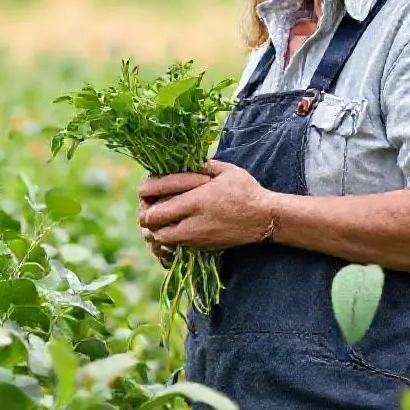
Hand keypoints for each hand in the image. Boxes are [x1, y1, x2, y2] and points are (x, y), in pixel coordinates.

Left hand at [138, 161, 275, 250]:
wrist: (264, 219)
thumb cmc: (245, 190)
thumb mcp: (224, 170)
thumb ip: (200, 165)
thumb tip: (179, 162)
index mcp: (196, 201)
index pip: (155, 208)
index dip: (144, 198)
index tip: (145, 188)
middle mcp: (192, 223)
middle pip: (152, 226)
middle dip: (146, 213)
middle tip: (149, 201)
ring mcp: (196, 238)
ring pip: (160, 239)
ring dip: (156, 226)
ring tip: (160, 213)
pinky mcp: (201, 247)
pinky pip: (174, 246)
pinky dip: (167, 237)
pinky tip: (172, 224)